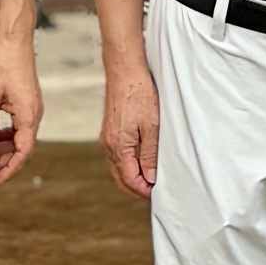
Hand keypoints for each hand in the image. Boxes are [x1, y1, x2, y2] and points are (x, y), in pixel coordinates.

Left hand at [0, 25, 42, 188]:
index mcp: (28, 116)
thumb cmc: (2, 64)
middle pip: (20, 148)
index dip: (9, 170)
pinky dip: (4, 135)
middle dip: (1, 160)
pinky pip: (17, 126)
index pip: (22, 153)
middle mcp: (34, 114)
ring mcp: (32, 108)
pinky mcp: (27, 102)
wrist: (14, 40)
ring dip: (1, 148)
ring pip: (18, 138)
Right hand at [100, 57, 160, 203]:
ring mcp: (107, 138)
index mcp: (118, 147)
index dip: (144, 190)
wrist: (124, 71)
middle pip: (121, 178)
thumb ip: (150, 155)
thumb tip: (151, 179)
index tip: (158, 194)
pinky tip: (141, 161)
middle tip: (155, 191)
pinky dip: (128, 164)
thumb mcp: (151, 127)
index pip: (130, 180)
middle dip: (137, 188)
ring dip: (133, 177)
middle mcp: (108, 145)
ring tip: (151, 179)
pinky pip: (118, 156)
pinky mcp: (110, 131)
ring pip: (118, 168)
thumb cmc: (139, 95)